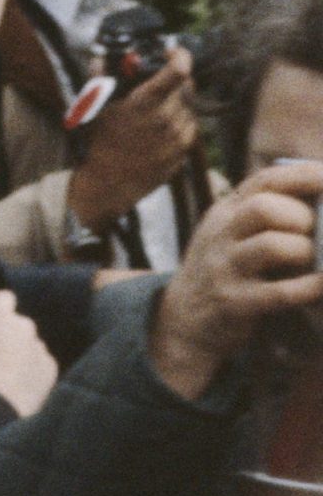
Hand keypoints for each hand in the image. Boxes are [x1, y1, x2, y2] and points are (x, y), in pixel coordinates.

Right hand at [0, 290, 59, 416]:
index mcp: (0, 315)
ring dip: (24, 352)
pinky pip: (42, 361)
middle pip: (20, 322)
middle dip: (12, 333)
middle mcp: (24, 324)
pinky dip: (34, 368)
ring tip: (10, 373)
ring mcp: (40, 345)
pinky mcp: (51, 365)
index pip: (5, 297)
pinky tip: (22, 383)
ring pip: (32, 343)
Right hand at [68, 50, 199, 231]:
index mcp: (143, 105)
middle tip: (164, 76)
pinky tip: (161, 125)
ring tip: (158, 105)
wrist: (109, 183)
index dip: (180, 55)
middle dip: (178, 77)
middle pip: (188, 86)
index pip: (178, 72)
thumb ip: (99, 76)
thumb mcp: (93, 107)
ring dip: (179, 99)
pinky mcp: (184, 152)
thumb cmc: (98, 144)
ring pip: (191, 106)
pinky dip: (180, 119)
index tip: (173, 51)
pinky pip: (190, 126)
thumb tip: (103, 57)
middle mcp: (166, 120)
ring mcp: (178, 138)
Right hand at [148, 160, 322, 400]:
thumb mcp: (232, 233)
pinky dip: (310, 288)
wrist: (185, 318)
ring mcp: (225, 268)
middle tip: (314, 233)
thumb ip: (266, 212)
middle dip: (303, 217)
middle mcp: (221, 234)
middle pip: (264, 208)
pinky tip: (321, 286)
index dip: (304, 176)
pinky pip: (281, 292)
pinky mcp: (235, 303)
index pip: (265, 181)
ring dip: (305, 251)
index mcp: (226, 211)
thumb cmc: (228, 269)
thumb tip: (322, 202)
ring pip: (272, 247)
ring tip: (312, 261)